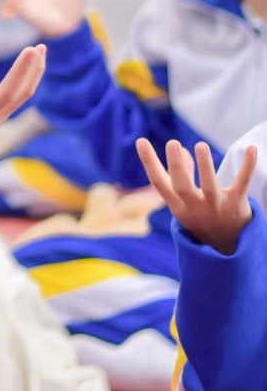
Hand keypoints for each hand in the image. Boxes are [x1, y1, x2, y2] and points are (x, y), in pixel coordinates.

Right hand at [137, 137, 254, 254]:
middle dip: (177, 166)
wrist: (226, 249)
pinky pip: (242, 183)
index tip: (141, 141)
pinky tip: (250, 149)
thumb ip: (183, 175)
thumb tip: (181, 148)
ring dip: (204, 166)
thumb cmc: (201, 218)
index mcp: (177, 206)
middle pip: (182, 187)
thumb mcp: (185, 202)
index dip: (149, 162)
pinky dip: (247, 166)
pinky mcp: (237, 204)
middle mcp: (194, 207)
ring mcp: (216, 206)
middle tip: (172, 143)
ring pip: (209, 187)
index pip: (158, 183)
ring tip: (200, 145)